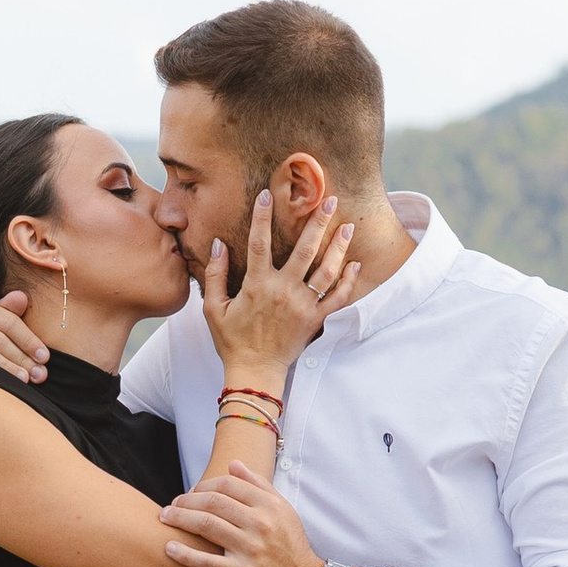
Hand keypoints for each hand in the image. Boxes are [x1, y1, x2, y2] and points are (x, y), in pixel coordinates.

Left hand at [162, 467, 320, 566]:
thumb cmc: (289, 545)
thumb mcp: (282, 510)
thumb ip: (258, 485)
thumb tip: (233, 463)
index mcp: (268, 505)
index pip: (228, 484)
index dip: (204, 485)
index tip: (191, 492)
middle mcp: (260, 524)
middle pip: (212, 501)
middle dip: (186, 500)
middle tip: (172, 505)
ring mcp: (250, 549)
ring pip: (206, 525)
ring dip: (179, 519)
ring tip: (165, 518)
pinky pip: (206, 562)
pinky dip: (184, 554)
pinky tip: (169, 548)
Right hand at [201, 186, 361, 390]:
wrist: (255, 371)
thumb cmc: (232, 340)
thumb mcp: (213, 308)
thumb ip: (214, 275)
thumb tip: (218, 245)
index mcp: (257, 285)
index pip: (258, 242)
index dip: (262, 216)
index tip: (267, 194)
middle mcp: (283, 291)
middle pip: (304, 249)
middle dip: (318, 222)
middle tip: (330, 199)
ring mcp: (303, 306)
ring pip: (326, 270)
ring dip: (339, 246)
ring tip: (348, 226)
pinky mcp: (315, 320)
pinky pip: (338, 298)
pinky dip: (348, 281)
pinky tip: (354, 264)